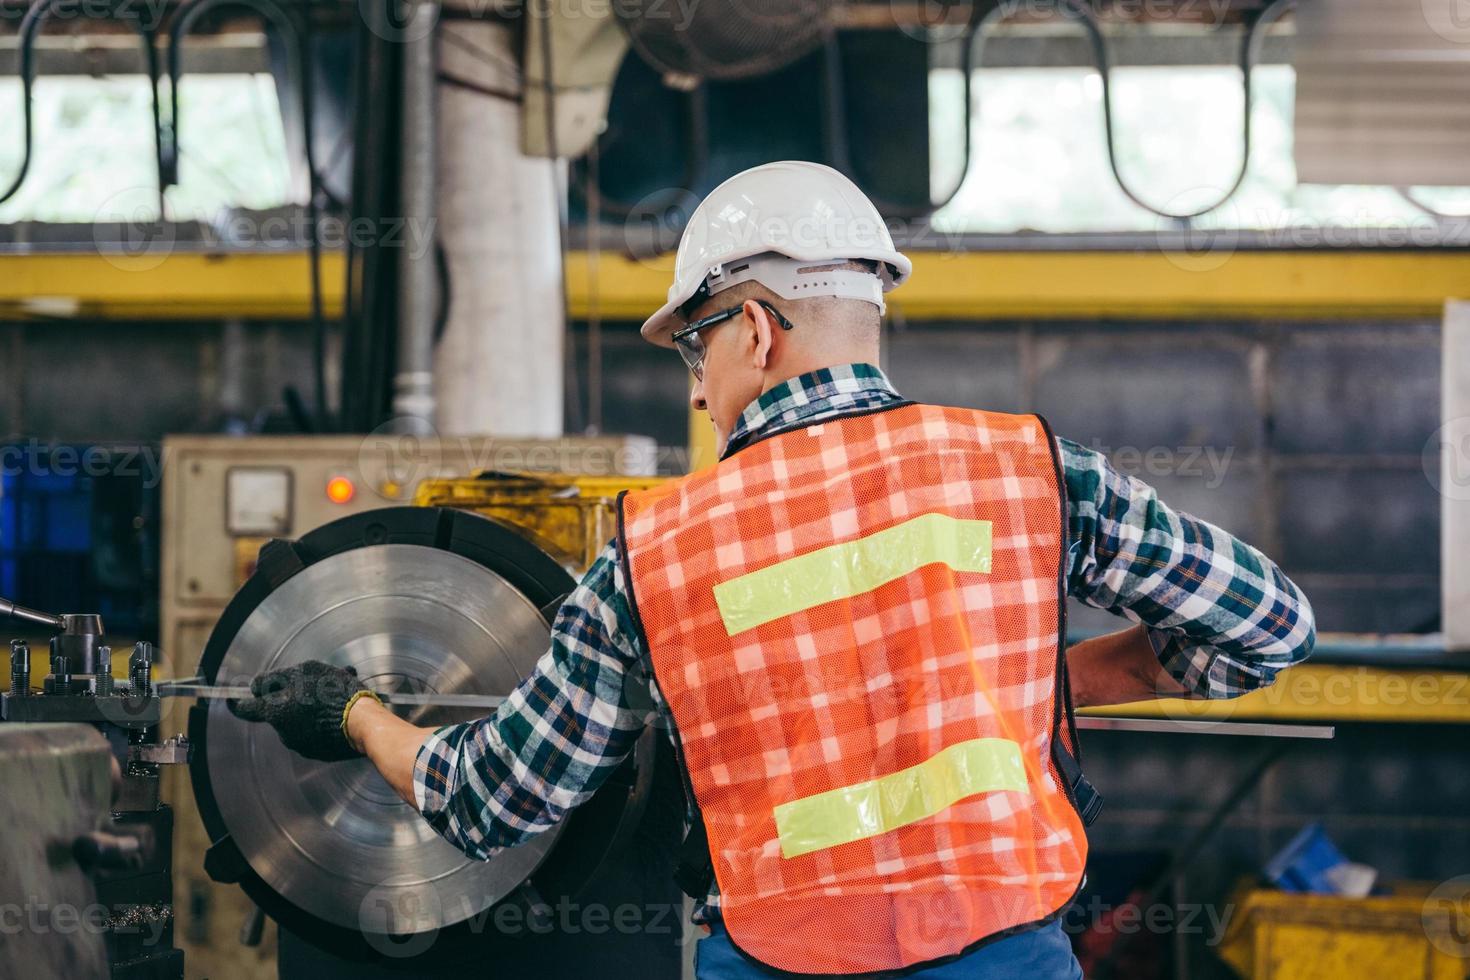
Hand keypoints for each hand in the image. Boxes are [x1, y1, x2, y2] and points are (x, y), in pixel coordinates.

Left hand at [227, 660, 380, 760]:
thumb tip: (257, 686)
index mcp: (276, 712)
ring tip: (336, 696)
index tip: (231, 698)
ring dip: (310, 709)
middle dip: (291, 699)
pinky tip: (340, 712)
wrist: (363, 723)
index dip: (236, 702)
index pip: (246, 709)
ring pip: (299, 722)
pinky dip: (322, 723)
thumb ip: (275, 678)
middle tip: (314, 685)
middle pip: (279, 712)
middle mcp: (284, 733)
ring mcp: (302, 745)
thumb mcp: (303, 672)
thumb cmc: (334, 693)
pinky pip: (314, 734)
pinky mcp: (319, 752)